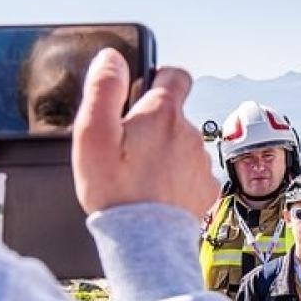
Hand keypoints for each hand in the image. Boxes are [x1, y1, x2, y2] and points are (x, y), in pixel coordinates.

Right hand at [72, 50, 216, 217]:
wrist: (145, 242)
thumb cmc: (116, 190)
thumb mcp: (93, 134)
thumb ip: (103, 90)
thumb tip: (112, 58)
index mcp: (163, 114)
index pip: (176, 76)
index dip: (159, 78)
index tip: (142, 91)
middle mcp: (191, 134)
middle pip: (175, 116)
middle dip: (154, 125)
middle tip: (127, 148)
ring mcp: (202, 163)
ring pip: (182, 147)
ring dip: (165, 153)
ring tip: (139, 175)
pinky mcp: (207, 190)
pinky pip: (191, 175)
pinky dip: (176, 180)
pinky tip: (156, 194)